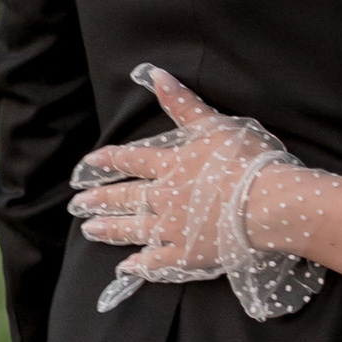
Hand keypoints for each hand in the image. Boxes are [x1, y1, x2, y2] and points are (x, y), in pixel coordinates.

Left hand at [71, 68, 262, 283]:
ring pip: (134, 229)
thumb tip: (156, 75)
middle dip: (100, 200)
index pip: (133, 161)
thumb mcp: (214, 125)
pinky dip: (140, 264)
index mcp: (171, 165)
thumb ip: (182, 104)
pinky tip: (125, 267)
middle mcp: (164, 197)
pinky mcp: (187, 254)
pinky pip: (158, 261)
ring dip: (111, 229)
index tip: (90, 164)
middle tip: (77, 205)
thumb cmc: (245, 160)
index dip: (111, 161)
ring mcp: (173, 228)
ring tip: (90, 230)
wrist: (264, 203)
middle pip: (126, 198)